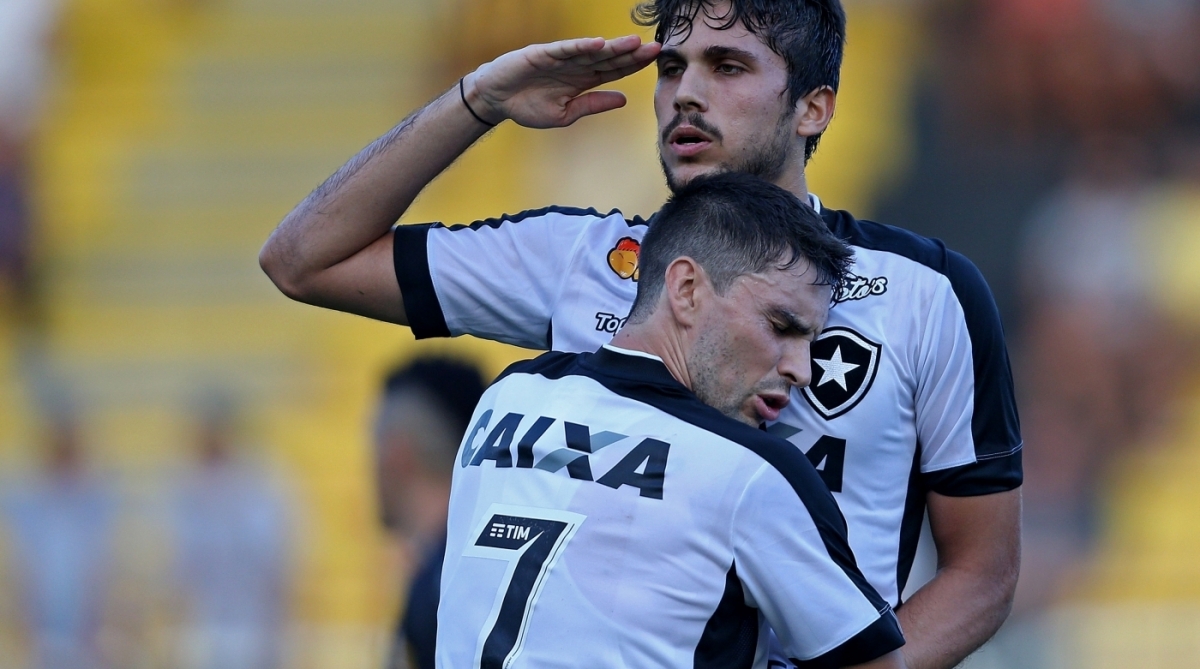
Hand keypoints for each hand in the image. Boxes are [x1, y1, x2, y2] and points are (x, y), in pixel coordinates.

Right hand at [466, 35, 660, 128]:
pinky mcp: (543, 53)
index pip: (614, 71)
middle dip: (632, 53)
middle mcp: (576, 66)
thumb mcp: (566, 113)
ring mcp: (561, 58)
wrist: (497, 101)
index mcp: (583, 81)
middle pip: (609, 58)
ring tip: (635, 43)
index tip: (656, 62)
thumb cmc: (528, 106)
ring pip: (592, 51)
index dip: (634, 65)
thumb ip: (593, 104)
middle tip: (657, 48)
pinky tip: (599, 44)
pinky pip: (566, 49)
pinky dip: (581, 46)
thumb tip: (623, 100)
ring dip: (613, 47)